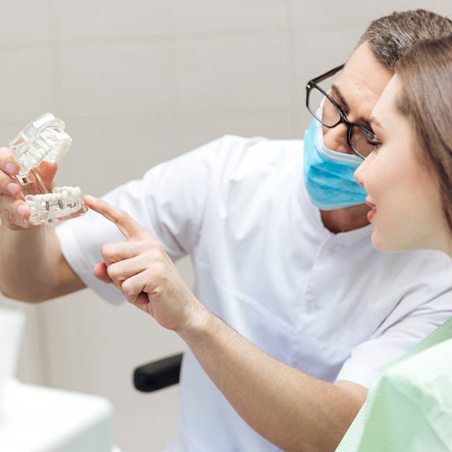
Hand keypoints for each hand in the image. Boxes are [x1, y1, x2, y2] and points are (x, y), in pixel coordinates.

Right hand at [0, 147, 56, 229]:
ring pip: (2, 201)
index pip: (1, 158)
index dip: (6, 162)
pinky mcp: (7, 215)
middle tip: (16, 189)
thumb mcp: (43, 178)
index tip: (15, 168)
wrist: (38, 208)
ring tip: (25, 211)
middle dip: (4, 183)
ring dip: (13, 205)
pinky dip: (20, 219)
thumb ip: (46, 171)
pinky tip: (28, 221)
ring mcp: (2, 199)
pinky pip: (11, 217)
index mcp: (8, 166)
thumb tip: (51, 163)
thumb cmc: (37, 186)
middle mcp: (1, 181)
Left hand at [84, 195, 202, 331]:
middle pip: (107, 251)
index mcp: (145, 243)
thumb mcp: (130, 281)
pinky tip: (148, 296)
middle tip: (135, 282)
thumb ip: (112, 272)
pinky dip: (133, 297)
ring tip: (143, 290)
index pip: (122, 219)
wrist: (183, 311)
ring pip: (114, 271)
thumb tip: (97, 268)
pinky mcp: (156, 273)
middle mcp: (150, 245)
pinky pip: (126, 286)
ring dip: (123, 287)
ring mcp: (154, 258)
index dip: (104, 208)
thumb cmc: (156, 295)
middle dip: (114, 272)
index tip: (87, 198)